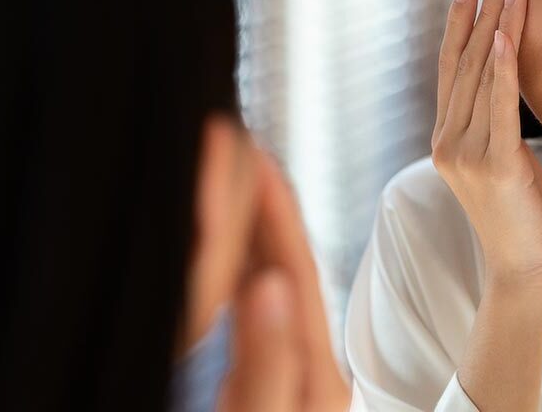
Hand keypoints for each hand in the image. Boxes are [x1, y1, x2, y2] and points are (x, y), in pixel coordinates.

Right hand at [217, 151, 351, 411]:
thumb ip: (268, 359)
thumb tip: (268, 285)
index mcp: (316, 370)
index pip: (297, 270)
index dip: (277, 210)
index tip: (260, 157)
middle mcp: (311, 364)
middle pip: (288, 268)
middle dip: (266, 208)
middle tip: (243, 155)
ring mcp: (294, 374)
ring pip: (273, 286)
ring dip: (253, 236)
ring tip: (229, 191)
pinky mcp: (272, 385)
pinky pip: (255, 314)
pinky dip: (240, 277)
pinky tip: (225, 265)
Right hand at [431, 0, 541, 290]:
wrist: (525, 270)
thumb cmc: (524, 215)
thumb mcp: (504, 161)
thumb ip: (495, 124)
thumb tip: (507, 86)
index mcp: (448, 137)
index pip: (454, 68)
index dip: (461, 24)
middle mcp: (448, 140)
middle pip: (465, 63)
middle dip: (482, 13)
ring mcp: (464, 153)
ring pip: (480, 76)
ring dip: (495, 27)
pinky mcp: (491, 166)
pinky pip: (497, 107)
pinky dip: (500, 68)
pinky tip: (505, 37)